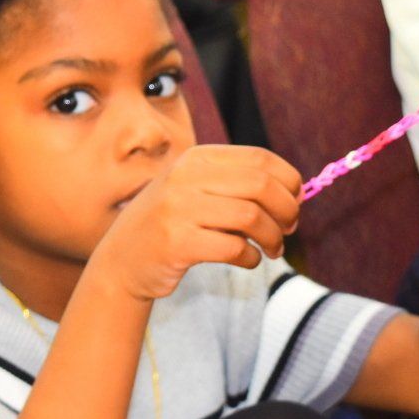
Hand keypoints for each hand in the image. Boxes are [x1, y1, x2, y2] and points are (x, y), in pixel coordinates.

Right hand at [88, 145, 300, 301]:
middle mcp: (185, 178)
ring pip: (251, 218)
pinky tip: (248, 260)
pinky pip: (234, 248)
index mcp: (196, 159)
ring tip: (273, 249)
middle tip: (289, 229)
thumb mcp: (196, 190)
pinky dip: (251, 257)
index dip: (288, 181)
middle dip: (286, 210)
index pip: (260, 159)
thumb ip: (237, 185)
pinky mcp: (177, 244)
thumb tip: (296, 193)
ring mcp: (178, 210)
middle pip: (260, 186)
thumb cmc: (171, 225)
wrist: (122, 260)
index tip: (295, 201)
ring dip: (272, 238)